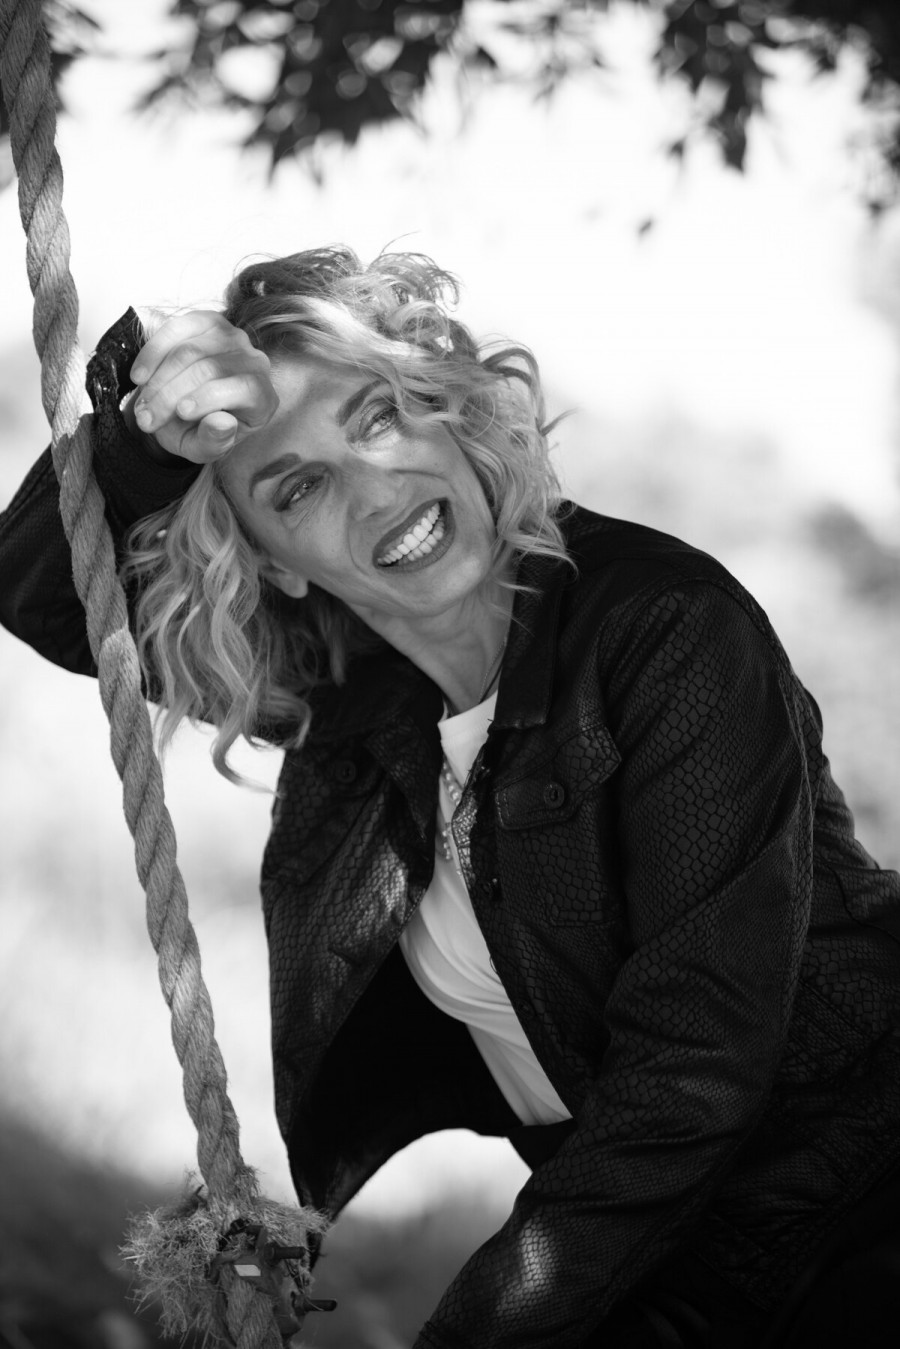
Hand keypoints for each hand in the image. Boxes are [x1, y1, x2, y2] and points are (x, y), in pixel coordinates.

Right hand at [127, 310, 277, 463]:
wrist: (178, 412)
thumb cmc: (197, 432)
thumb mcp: (203, 449)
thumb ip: (215, 443)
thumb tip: (223, 423)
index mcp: (263, 398)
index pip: (245, 388)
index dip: (211, 398)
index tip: (180, 412)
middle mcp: (255, 363)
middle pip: (211, 369)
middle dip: (172, 394)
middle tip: (146, 419)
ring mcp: (231, 337)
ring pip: (189, 351)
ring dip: (159, 380)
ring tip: (141, 405)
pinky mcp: (206, 321)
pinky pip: (175, 330)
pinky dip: (153, 353)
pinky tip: (138, 376)